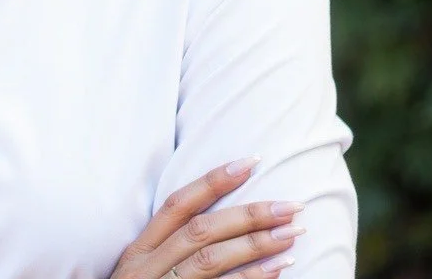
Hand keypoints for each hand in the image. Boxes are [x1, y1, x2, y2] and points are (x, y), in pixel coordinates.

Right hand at [109, 159, 303, 278]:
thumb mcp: (142, 273)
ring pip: (211, 259)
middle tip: (289, 206)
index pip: (177, 204)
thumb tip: (222, 223)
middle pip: (200, 231)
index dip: (213, 181)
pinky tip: (278, 269)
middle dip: (247, 214)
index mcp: (139, 250)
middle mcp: (148, 267)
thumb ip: (170, 249)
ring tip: (292, 233)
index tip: (250, 163)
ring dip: (256, 245)